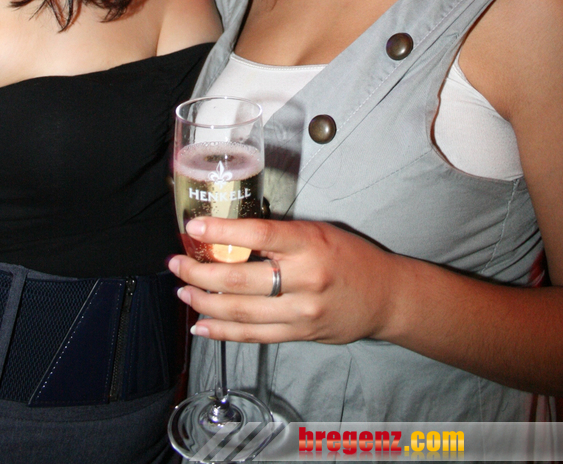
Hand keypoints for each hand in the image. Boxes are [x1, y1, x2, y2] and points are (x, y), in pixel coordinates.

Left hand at [167, 216, 398, 344]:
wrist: (384, 296)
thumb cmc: (349, 257)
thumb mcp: (317, 232)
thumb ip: (278, 237)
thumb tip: (229, 237)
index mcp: (309, 243)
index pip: (259, 234)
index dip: (222, 230)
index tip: (195, 226)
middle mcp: (304, 278)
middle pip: (239, 279)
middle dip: (199, 271)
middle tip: (177, 262)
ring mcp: (300, 312)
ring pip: (239, 311)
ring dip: (203, 301)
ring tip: (183, 290)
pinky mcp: (298, 335)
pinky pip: (252, 336)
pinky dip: (222, 332)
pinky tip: (200, 324)